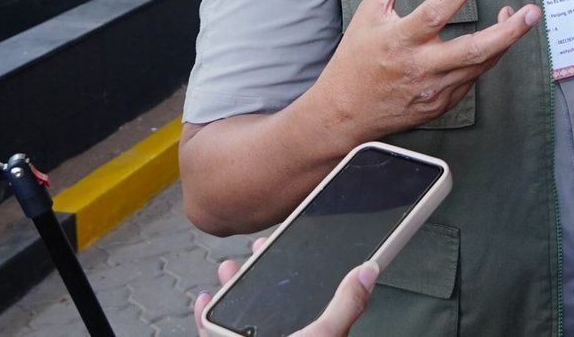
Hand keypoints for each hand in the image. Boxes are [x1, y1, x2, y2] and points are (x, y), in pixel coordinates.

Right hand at [196, 237, 377, 336]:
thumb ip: (345, 307)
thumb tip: (369, 271)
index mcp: (310, 334)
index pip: (311, 298)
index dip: (303, 269)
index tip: (292, 246)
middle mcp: (283, 336)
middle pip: (272, 302)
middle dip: (262, 273)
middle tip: (256, 252)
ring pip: (241, 314)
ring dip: (233, 288)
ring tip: (228, 269)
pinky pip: (216, 333)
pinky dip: (206, 316)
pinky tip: (204, 299)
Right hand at [312, 0, 540, 137]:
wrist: (346, 113)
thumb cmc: (356, 58)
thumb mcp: (370, 12)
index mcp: (400, 41)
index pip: (433, 15)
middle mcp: (421, 68)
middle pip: (473, 51)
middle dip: (508, 32)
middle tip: (532, 12)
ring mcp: (434, 90)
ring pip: (480, 65)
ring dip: (504, 41)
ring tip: (522, 18)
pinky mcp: (442, 105)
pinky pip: (471, 79)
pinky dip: (485, 59)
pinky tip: (494, 42)